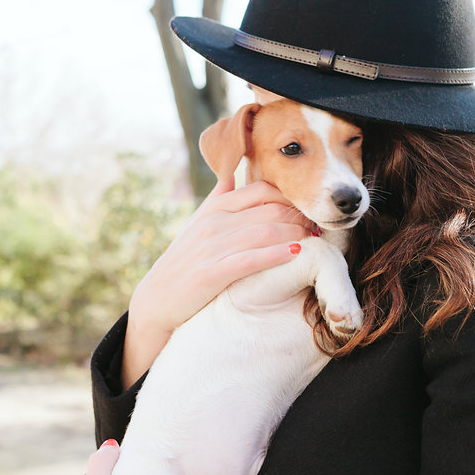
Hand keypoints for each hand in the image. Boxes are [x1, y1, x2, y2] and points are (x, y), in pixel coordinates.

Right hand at [122, 178, 313, 384]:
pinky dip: (275, 254)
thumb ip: (217, 199)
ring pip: (264, 232)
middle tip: (318, 226)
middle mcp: (214, 222)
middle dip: (298, 217)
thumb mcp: (197, 224)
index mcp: (215, 208)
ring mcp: (212, 246)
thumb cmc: (183, 262)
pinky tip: (295, 254)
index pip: (262, 190)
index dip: (290, 197)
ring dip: (295, 234)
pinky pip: (251, 259)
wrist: (156, 300)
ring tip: (314, 241)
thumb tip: (232, 175)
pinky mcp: (211, 272)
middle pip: (269, 210)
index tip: (308, 209)